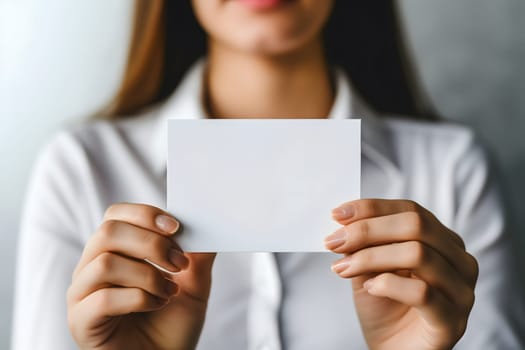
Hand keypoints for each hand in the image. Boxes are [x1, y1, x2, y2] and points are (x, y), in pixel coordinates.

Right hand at [67, 203, 215, 349]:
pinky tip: (157, 305)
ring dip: (148, 275)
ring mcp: (82, 294)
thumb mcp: (194, 284)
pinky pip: (102, 298)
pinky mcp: (81, 321)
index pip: (116, 215)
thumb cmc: (172, 325)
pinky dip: (138, 299)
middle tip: (178, 263)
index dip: (145, 214)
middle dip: (151, 243)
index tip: (176, 228)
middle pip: (108, 232)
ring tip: (169, 292)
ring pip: (106, 263)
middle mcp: (92, 267)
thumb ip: (198, 254)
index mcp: (114, 251)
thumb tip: (210, 225)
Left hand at [324, 199, 477, 349]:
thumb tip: (344, 219)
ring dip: (371, 257)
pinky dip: (388, 284)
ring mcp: (461, 292)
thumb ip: (364, 244)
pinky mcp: (452, 322)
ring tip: (344, 268)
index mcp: (443, 242)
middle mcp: (460, 262)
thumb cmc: (383, 307)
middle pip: (416, 226)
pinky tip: (370, 288)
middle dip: (368, 230)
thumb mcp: (369, 267)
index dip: (373, 208)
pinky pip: (422, 292)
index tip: (338, 214)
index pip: (411, 210)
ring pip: (418, 254)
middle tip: (334, 241)